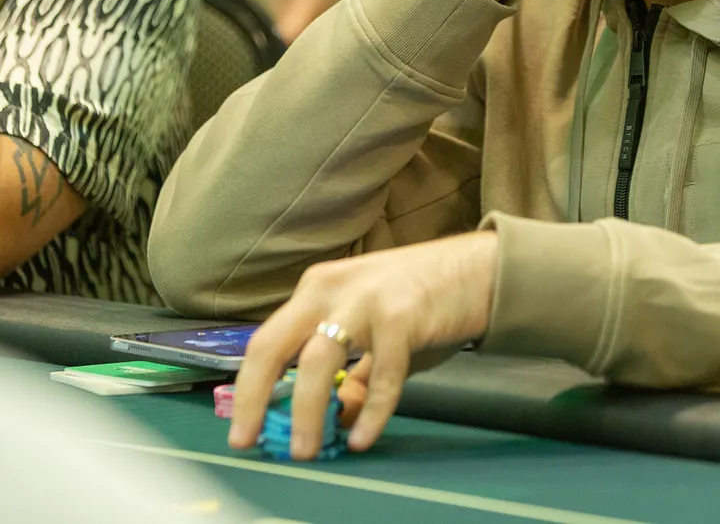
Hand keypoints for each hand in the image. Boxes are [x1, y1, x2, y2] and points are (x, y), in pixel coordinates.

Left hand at [227, 231, 499, 458]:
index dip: (248, 387)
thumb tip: (336, 416)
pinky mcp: (401, 316)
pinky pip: (379, 375)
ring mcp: (364, 300)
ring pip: (316, 360)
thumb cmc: (424, 299)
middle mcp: (331, 289)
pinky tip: (364, 438)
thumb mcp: (376, 331)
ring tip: (305, 450)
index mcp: (317, 289)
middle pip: (272, 345)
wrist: (478, 269)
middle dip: (253, 397)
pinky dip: (370, 412)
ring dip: (305, 410)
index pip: (266, 340)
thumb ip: (354, 372)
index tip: (242, 426)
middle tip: (248, 440)